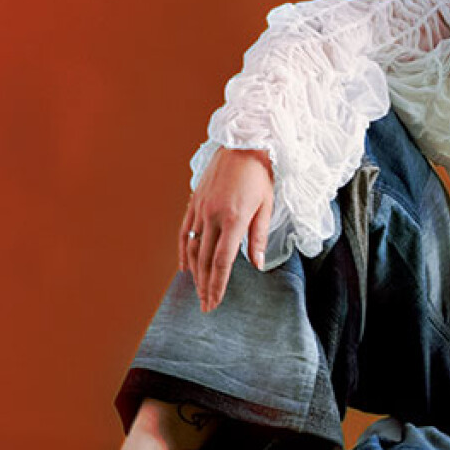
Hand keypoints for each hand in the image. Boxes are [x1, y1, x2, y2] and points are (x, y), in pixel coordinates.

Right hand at [178, 147, 273, 311]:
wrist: (243, 144)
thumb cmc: (260, 174)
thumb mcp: (266, 206)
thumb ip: (258, 237)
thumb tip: (258, 265)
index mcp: (233, 219)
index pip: (222, 261)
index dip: (218, 285)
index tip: (214, 302)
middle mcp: (212, 215)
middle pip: (204, 260)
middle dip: (205, 285)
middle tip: (206, 305)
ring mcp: (200, 208)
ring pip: (192, 248)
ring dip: (194, 273)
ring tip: (198, 291)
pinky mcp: (194, 201)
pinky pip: (185, 231)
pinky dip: (183, 250)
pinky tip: (185, 266)